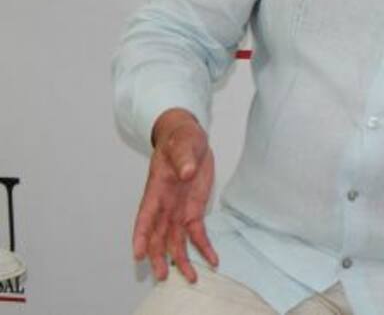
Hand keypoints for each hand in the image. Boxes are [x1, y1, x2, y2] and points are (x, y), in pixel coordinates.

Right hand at [132, 108, 217, 281]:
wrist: (188, 139)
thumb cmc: (180, 140)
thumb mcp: (183, 143)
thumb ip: (184, 158)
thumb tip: (186, 171)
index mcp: (156, 190)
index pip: (144, 217)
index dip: (140, 236)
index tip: (137, 254)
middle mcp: (164, 206)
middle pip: (157, 236)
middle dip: (159, 257)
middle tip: (163, 275)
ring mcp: (178, 211)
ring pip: (175, 241)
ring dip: (181, 259)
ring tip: (190, 278)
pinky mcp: (193, 211)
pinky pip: (197, 233)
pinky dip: (204, 247)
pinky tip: (212, 260)